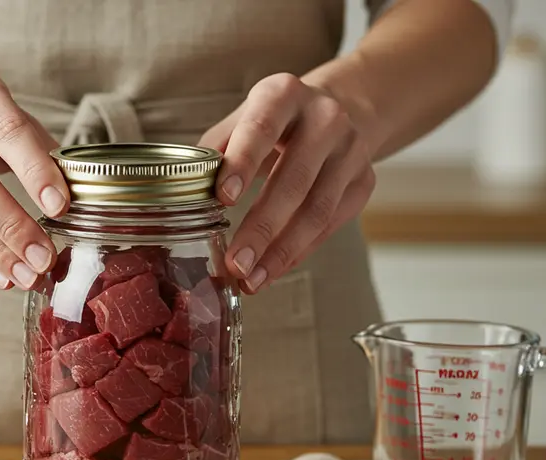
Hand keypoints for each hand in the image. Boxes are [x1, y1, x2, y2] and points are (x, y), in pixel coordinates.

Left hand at [199, 73, 376, 293]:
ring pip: (317, 209)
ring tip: (251, 279)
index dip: (243, 164)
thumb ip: (213, 152)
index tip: (223, 199)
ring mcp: (351, 150)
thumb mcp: (240, 120)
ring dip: (282, 251)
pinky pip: (330, 225)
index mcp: (283, 94)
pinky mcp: (364, 181)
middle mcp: (325, 117)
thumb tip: (181, 193)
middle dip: (262, 227)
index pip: (261, 129)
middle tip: (236, 263)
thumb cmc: (272, 122)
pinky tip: (273, 271)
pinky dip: (299, 252)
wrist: (338, 110)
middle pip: (293, 179)